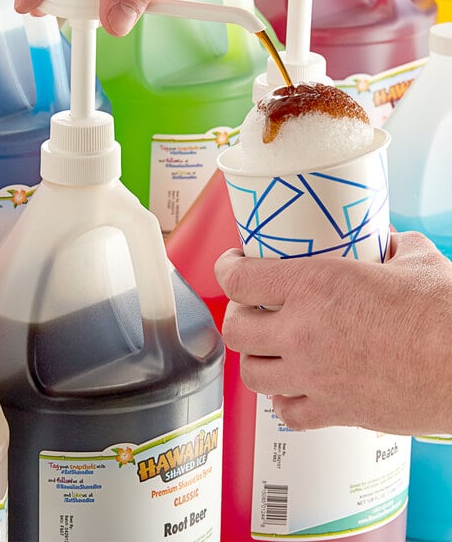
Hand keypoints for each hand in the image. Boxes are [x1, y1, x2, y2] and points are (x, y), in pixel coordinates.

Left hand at [214, 231, 451, 435]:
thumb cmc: (446, 313)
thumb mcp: (414, 260)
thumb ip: (388, 248)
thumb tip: (384, 243)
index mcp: (313, 286)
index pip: (239, 279)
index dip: (226, 268)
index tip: (231, 265)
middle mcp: (302, 332)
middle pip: (235, 329)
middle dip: (237, 316)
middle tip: (251, 310)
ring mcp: (314, 376)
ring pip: (251, 374)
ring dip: (254, 358)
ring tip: (268, 349)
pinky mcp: (334, 411)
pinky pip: (287, 413)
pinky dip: (283, 401)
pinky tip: (293, 388)